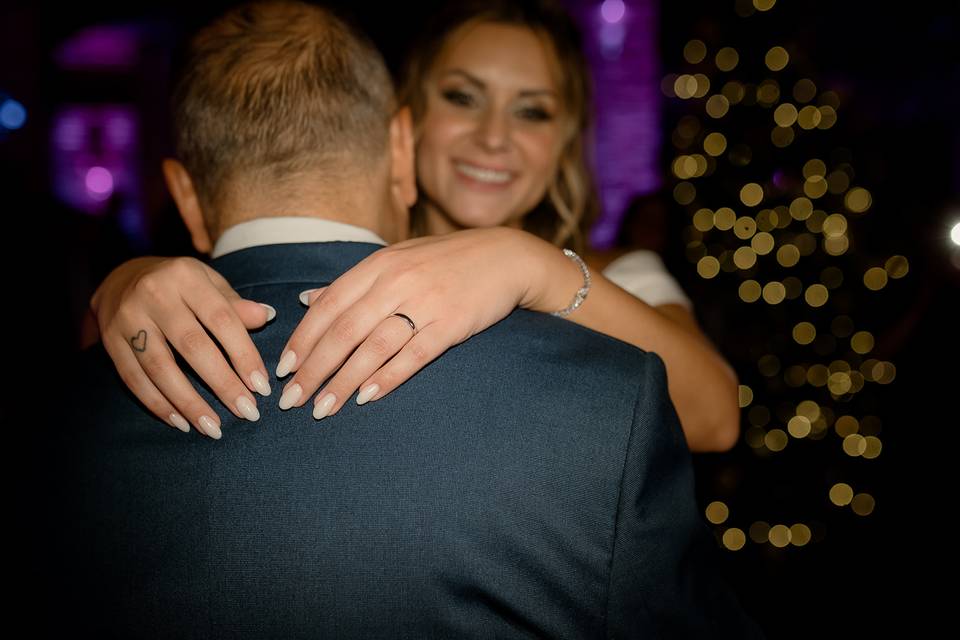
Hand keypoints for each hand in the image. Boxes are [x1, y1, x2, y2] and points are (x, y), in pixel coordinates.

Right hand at [91, 256, 273, 437]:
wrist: (121, 278)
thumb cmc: (180, 285)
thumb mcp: (209, 282)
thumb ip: (235, 304)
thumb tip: (267, 316)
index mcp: (186, 277)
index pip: (222, 319)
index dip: (244, 355)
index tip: (262, 386)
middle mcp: (154, 295)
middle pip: (193, 346)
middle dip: (222, 384)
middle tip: (247, 411)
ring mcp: (128, 319)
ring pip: (161, 368)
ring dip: (189, 402)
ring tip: (213, 427)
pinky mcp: (110, 342)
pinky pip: (134, 379)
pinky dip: (158, 404)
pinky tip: (181, 422)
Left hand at [275, 227, 536, 418]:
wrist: (506, 258)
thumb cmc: (446, 262)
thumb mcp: (397, 259)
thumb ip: (354, 283)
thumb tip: (307, 299)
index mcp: (379, 265)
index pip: (329, 305)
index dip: (303, 339)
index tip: (284, 369)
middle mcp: (397, 282)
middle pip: (344, 331)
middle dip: (313, 369)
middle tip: (291, 400)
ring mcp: (425, 303)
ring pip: (373, 347)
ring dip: (343, 382)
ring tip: (322, 409)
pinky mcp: (451, 324)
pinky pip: (413, 356)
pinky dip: (387, 378)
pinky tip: (366, 398)